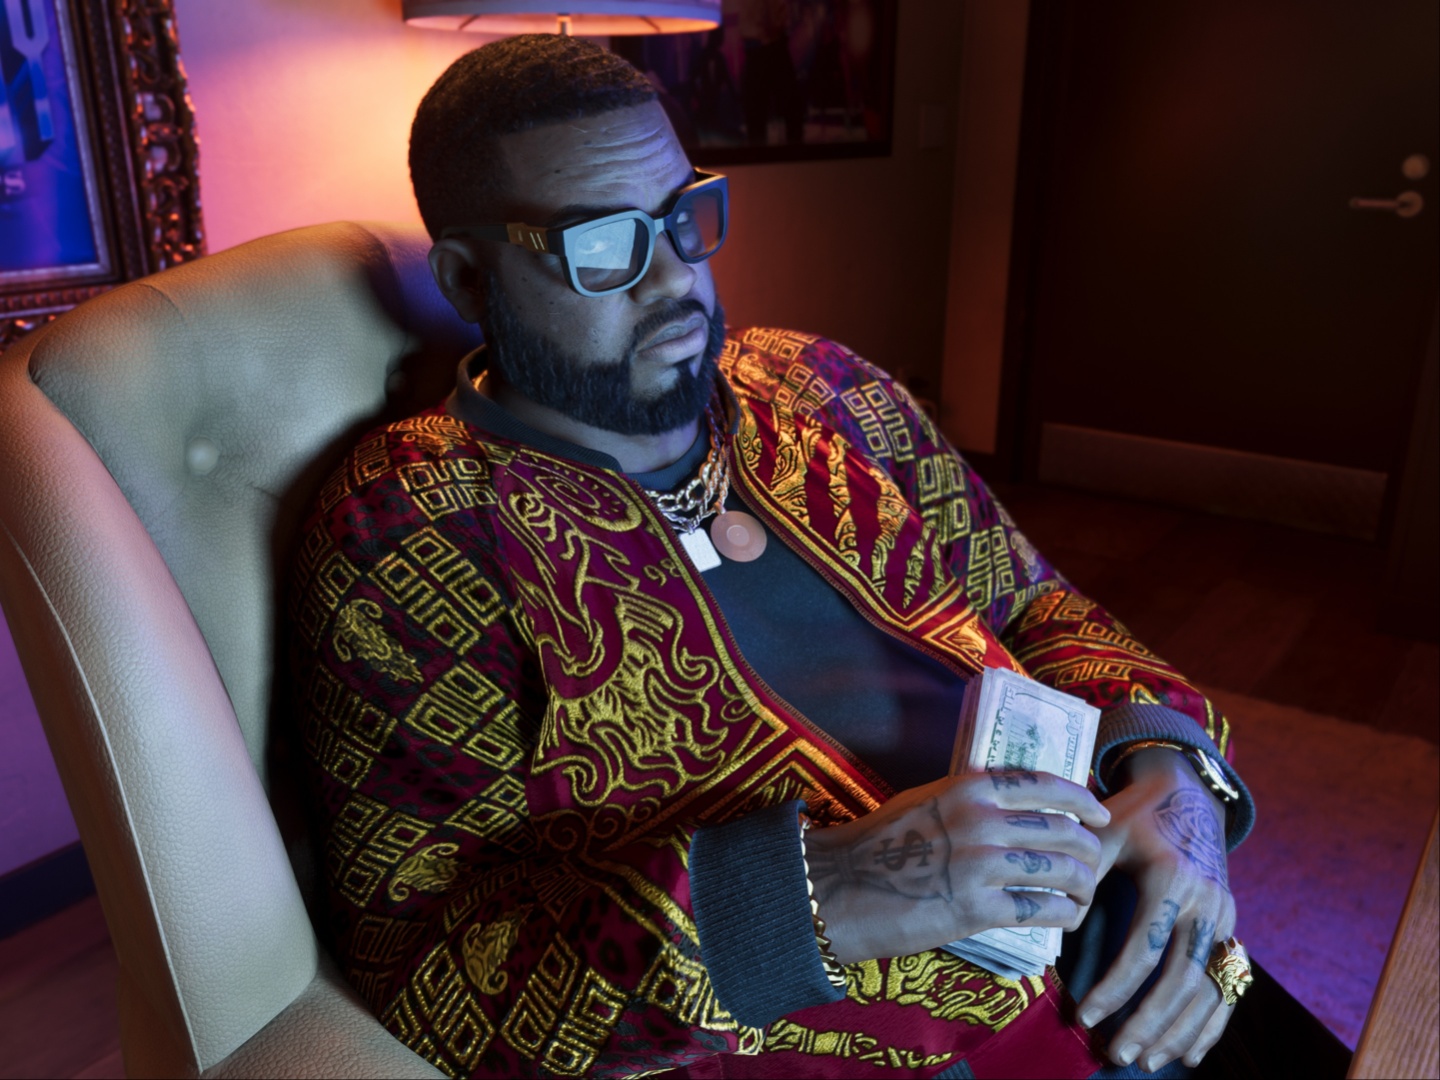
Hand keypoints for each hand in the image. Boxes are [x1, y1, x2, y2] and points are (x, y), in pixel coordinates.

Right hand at [804, 770, 1110, 963]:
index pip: (1047, 786)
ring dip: (1082, 887)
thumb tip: (1014, 810)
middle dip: (1089, 852)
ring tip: (1080, 897)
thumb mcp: (926, 801)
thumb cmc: (877, 845)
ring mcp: (982, 864)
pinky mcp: (978, 908)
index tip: (1099, 815)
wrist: (837, 887)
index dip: (1082, 801)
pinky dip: (1063, 915)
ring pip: (1063, 871)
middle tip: (1090, 866)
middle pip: (1064, 831)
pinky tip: (1063, 918)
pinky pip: (1042, 909)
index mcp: (969, 788)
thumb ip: (971, 801)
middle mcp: (982, 820)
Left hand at [1079, 749, 1235, 1071]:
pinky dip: (1211, 1023)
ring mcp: (1225, 918)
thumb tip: (1062, 915)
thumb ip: (1082, 867)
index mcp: (1172, 880)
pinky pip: (1228, 985)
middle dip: (1149, 1022)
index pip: (1145, 949)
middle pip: (1181, 978)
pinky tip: (1190, 1054)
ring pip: (1208, 988)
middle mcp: (1207, 903)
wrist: (1187, 794)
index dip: (1115, 988)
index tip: (1086, 1016)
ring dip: (1178, 1031)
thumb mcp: (1104, 830)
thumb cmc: (1135, 814)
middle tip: (1118, 1054)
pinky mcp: (1231, 927)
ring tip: (1145, 1059)